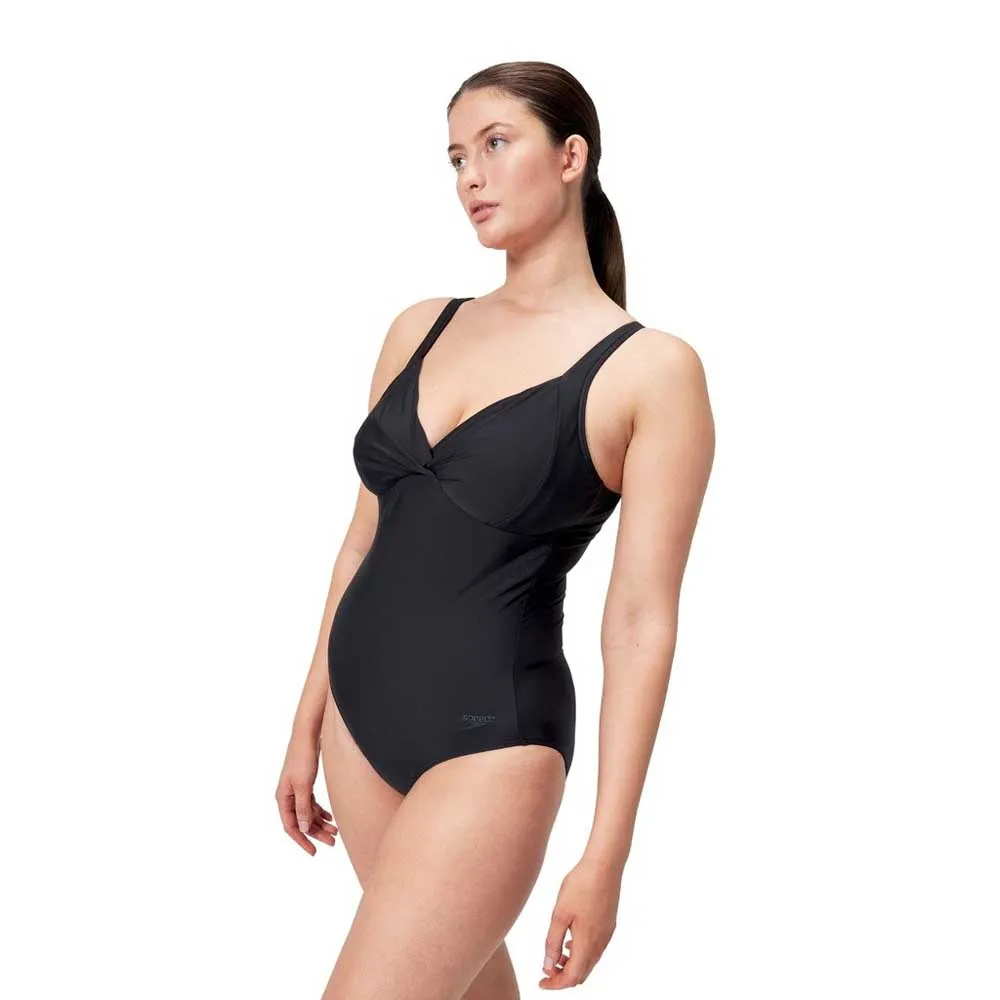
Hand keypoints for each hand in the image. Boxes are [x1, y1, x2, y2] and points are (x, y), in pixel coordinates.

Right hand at [275, 736, 337, 855]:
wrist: (307, 735)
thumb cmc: (303, 758)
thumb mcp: (303, 785)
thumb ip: (303, 807)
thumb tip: (303, 829)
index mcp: (282, 798)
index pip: (291, 826)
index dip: (302, 840)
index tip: (314, 852)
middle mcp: (287, 796)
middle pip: (301, 822)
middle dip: (316, 833)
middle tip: (332, 842)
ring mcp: (296, 790)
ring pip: (307, 813)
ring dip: (320, 823)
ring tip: (335, 831)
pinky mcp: (304, 784)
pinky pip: (311, 804)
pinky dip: (320, 812)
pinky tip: (330, 818)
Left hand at [540, 857, 621, 988]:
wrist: (604, 865)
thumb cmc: (580, 885)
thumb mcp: (559, 914)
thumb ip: (553, 942)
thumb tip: (547, 966)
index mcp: (587, 943)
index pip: (571, 977)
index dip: (555, 984)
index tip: (541, 982)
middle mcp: (600, 943)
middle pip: (582, 973)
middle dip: (563, 976)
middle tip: (546, 970)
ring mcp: (607, 934)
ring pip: (589, 962)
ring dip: (572, 964)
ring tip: (555, 954)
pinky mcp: (609, 925)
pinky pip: (595, 949)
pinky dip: (581, 953)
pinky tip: (571, 940)